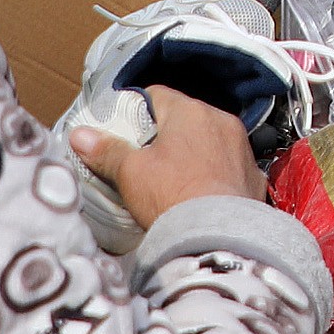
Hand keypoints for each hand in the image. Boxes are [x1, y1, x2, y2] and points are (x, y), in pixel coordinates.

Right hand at [69, 84, 261, 232]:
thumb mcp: (131, 172)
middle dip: (165, 133)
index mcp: (191, 111)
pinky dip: (213, 174)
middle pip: (185, 118)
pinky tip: (199, 193)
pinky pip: (227, 166)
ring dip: (192, 152)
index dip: (137, 110)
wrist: (218, 238)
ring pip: (209, 141)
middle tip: (144, 157)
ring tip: (172, 177)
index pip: (157, 95)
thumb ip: (106, 150)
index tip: (125, 129)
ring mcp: (242, 149)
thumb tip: (79, 135)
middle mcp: (222, 121)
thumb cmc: (172, 196)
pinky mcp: (253, 176)